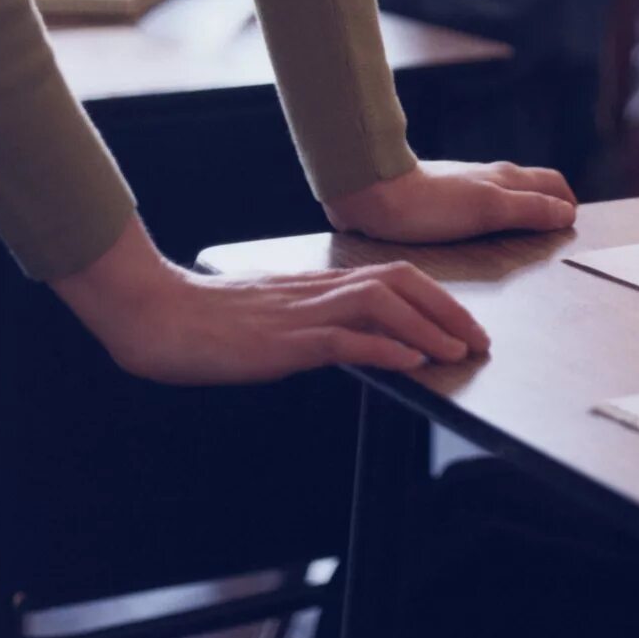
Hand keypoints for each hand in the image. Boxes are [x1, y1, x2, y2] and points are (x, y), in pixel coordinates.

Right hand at [53, 218, 490, 382]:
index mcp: (318, 283)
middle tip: (480, 342)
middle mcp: (318, 289)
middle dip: (448, 311)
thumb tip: (353, 338)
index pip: (393, 275)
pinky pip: (344, 338)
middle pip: (401, 282)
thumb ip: (314, 321)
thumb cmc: (209, 323)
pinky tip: (411, 362)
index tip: (466, 324)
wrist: (157, 316)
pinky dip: (384, 347)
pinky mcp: (285, 340)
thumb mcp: (274, 319)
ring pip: (382, 305)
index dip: (437, 298)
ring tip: (458, 353)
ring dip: (427, 329)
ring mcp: (303, 312)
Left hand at [325, 160, 576, 242]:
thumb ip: (530, 210)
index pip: (552, 183)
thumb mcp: (489, 209)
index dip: (567, 202)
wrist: (374, 194)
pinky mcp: (442, 198)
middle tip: (559, 226)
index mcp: (505, 177)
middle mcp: (489, 177)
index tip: (574, 224)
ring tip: (528, 230)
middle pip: (532, 185)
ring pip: (507, 192)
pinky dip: (497, 214)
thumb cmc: (430, 205)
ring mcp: (465, 185)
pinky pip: (481, 203)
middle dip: (551, 201)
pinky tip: (484, 229)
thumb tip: (568, 214)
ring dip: (524, 207)